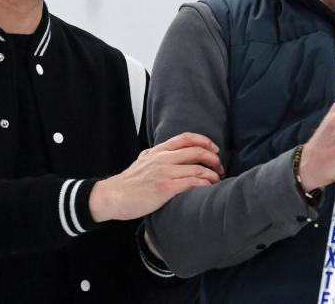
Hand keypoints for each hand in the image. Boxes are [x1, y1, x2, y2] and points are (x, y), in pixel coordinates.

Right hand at [90, 132, 222, 221]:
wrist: (113, 196)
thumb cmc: (128, 182)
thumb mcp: (142, 160)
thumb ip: (154, 154)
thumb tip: (165, 152)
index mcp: (158, 150)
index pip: (186, 138)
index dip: (204, 141)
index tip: (214, 149)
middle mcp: (163, 158)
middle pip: (196, 151)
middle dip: (213, 158)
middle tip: (220, 167)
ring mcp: (164, 173)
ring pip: (197, 168)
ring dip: (212, 175)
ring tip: (217, 180)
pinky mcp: (165, 188)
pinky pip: (191, 183)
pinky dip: (204, 185)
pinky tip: (208, 188)